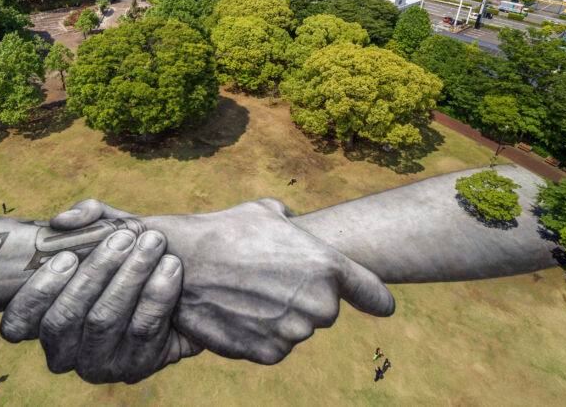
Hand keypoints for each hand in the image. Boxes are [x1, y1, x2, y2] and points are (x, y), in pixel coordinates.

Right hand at [0, 227, 200, 383]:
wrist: (183, 282)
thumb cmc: (130, 254)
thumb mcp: (108, 229)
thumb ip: (86, 217)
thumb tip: (61, 221)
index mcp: (42, 320)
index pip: (17, 323)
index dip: (38, 291)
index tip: (66, 256)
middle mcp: (62, 352)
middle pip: (63, 319)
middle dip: (94, 272)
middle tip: (124, 237)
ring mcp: (97, 365)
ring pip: (103, 322)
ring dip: (129, 276)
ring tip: (152, 243)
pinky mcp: (134, 368)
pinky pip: (143, 332)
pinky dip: (157, 294)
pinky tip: (170, 267)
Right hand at [50, 198, 394, 364]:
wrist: (183, 262)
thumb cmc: (225, 231)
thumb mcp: (267, 211)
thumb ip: (293, 224)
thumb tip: (295, 224)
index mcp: (328, 266)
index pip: (373, 293)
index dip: (376, 299)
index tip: (382, 306)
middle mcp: (319, 303)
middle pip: (324, 311)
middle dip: (303, 299)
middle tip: (268, 280)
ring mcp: (295, 332)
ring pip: (297, 331)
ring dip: (280, 318)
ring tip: (246, 294)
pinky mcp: (269, 353)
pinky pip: (275, 348)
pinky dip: (261, 336)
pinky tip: (238, 313)